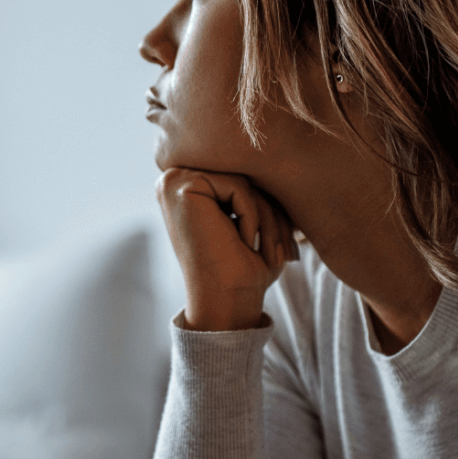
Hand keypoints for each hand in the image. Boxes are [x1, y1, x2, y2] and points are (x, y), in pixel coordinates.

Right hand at [155, 168, 298, 331]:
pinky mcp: (183, 187)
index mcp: (187, 186)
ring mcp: (173, 181)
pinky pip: (239, 186)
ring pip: (244, 179)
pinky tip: (244, 243)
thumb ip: (257, 187)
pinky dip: (252, 216)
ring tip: (267, 250)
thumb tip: (284, 156)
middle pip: (243, 173)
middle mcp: (173, 179)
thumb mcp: (253, 219)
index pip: (243, 175)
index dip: (268, 205)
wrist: (226, 302)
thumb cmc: (243, 269)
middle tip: (283, 250)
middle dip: (270, 210)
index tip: (283, 243)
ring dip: (265, 216)